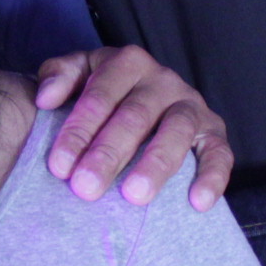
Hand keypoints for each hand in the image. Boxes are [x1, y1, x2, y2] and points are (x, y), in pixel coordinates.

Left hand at [33, 47, 233, 209]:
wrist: (141, 99)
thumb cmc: (102, 94)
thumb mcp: (78, 74)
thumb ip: (59, 75)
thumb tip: (45, 98)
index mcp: (128, 62)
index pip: (100, 95)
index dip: (78, 131)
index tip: (59, 166)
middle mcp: (163, 80)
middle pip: (135, 116)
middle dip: (108, 154)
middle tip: (85, 188)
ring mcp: (191, 105)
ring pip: (177, 131)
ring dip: (155, 164)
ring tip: (133, 196)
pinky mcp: (214, 132)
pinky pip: (220, 153)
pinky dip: (213, 176)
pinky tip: (197, 203)